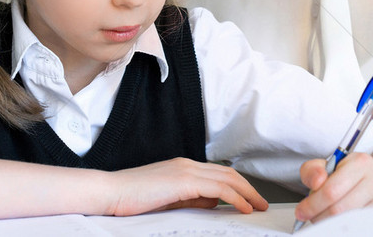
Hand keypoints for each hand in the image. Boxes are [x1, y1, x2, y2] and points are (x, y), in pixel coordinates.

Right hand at [106, 158, 268, 215]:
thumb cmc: (132, 199)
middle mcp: (188, 165)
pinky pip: (218, 189)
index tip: (250, 200)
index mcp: (183, 168)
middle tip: (261, 204)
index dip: (238, 186)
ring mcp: (186, 170)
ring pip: (227, 179)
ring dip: (247, 193)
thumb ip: (190, 199)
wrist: (110, 192)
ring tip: (258, 206)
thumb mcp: (168, 200)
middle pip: (228, 174)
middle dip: (248, 189)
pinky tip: (243, 208)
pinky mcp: (183, 181)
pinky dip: (235, 197)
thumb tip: (212, 204)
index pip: (219, 174)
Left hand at [294, 152, 372, 224]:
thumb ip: (313, 170)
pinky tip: (339, 222)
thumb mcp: (329, 167)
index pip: (330, 190)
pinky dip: (345, 227)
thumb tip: (317, 181)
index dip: (312, 204)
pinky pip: (360, 228)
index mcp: (361, 162)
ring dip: (330, 223)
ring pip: (348, 221)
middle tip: (311, 217)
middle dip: (318, 216)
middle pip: (338, 209)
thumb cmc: (350, 176)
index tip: (301, 211)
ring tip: (326, 217)